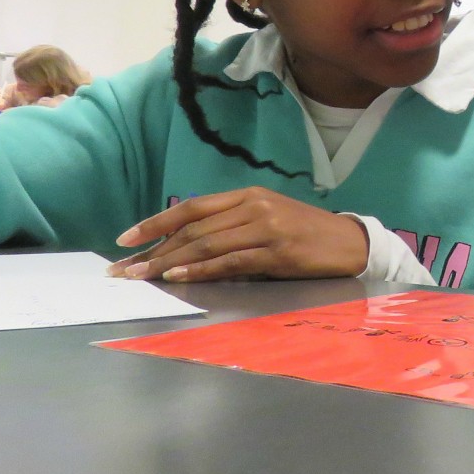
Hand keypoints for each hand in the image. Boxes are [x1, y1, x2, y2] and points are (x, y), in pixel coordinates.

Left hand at [107, 187, 367, 282]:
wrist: (351, 243)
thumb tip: (187, 246)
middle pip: (192, 228)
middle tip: (123, 269)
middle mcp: (253, 206)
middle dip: (153, 250)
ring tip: (141, 277)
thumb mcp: (268, 219)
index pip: (191, 207)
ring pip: (206, 244)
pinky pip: (229, 261)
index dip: (154, 223)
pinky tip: (178, 277)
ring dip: (168, 262)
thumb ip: (232, 226)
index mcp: (248, 195)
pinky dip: (201, 270)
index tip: (124, 240)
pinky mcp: (277, 252)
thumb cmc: (306, 233)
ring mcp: (265, 228)